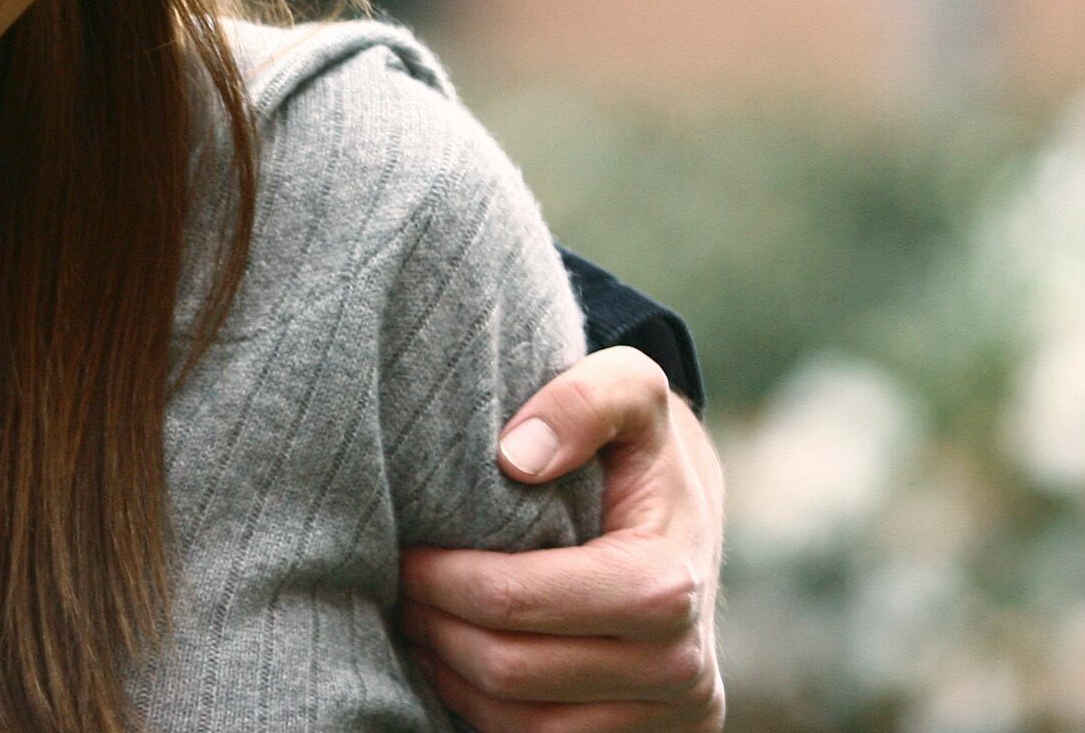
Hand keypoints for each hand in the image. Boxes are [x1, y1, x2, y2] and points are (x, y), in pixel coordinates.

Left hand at [397, 346, 724, 731]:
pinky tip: (457, 659)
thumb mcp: (630, 386)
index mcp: (667, 585)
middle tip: (396, 588)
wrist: (688, 519)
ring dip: (453, 676)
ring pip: (523, 724)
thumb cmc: (640, 447)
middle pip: (512, 670)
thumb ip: (584, 397)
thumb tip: (515, 457)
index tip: (404, 551)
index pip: (517, 601)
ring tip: (418, 622)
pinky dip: (487, 710)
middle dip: (437, 628)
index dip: (442, 578)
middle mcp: (680, 667)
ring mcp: (670, 715)